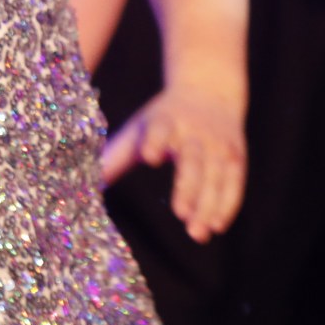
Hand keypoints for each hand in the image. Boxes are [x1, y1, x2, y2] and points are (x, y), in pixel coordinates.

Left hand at [99, 85, 244, 242]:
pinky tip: (216, 226)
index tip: (148, 156)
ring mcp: (218, 145)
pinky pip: (234, 184)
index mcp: (165, 121)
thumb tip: (88, 184)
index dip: (154, 141)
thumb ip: (115, 156)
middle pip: (192, 161)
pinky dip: (227, 205)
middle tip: (180, 213)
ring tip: (197, 233)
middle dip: (188, 187)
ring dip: (208, 205)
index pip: (159, 130)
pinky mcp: (236, 157)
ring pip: (215, 177)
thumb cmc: (164, 118)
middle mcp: (194, 133)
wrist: (210, 91)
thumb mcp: (139, 128)